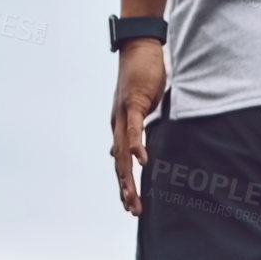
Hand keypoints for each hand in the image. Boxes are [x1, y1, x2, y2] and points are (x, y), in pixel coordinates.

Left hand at [109, 41, 166, 215]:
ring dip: (128, 177)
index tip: (130, 205)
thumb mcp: (139, 108)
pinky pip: (136, 128)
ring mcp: (124, 114)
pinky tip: (142, 161)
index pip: (121, 162)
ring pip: (124, 152)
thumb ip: (134, 130)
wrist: (138, 48)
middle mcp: (118, 124)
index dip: (124, 184)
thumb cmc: (142, 76)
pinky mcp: (135, 103)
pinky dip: (137, 145)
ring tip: (132, 197)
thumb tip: (124, 152)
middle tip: (133, 211)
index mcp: (120, 127)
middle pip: (120, 164)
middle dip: (125, 189)